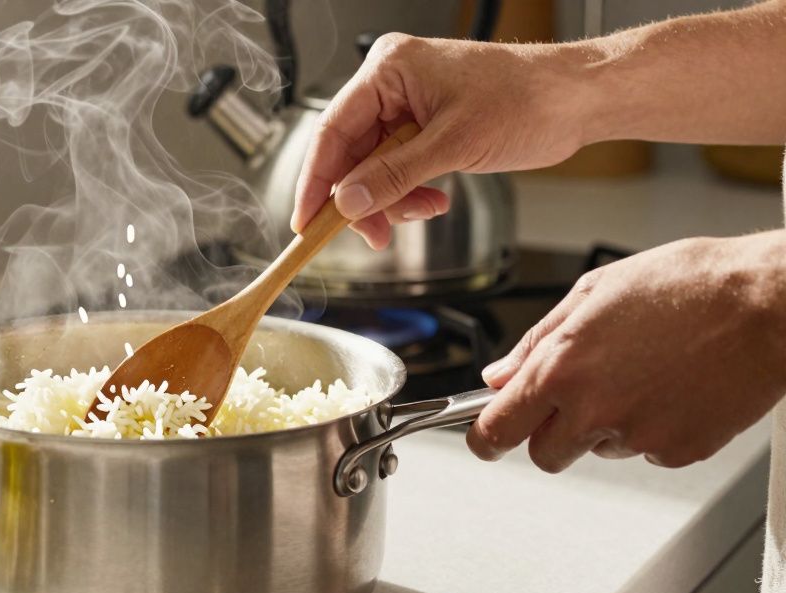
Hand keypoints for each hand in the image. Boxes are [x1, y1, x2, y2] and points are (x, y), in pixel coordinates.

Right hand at [293, 34, 595, 247]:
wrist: (577, 100)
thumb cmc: (528, 99)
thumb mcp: (453, 145)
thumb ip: (394, 175)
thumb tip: (347, 201)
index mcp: (389, 69)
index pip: (332, 130)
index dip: (315, 181)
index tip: (305, 222)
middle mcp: (392, 83)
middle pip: (350, 153)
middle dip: (362, 197)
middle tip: (370, 234)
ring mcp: (408, 104)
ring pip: (373, 167)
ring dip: (391, 199)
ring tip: (423, 211)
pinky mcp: (426, 125)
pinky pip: (398, 167)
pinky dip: (409, 192)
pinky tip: (433, 201)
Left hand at [467, 231, 785, 471]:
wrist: (768, 302)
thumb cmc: (689, 284)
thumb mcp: (593, 292)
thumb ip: (537, 341)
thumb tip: (499, 376)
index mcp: (560, 369)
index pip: (497, 430)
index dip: (484, 439)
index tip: (484, 440)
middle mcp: (593, 409)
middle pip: (544, 455)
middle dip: (551, 434)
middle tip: (578, 399)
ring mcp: (638, 436)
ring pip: (599, 450)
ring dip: (607, 425)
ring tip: (644, 373)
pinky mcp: (679, 451)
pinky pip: (648, 452)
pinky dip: (654, 429)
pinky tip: (674, 387)